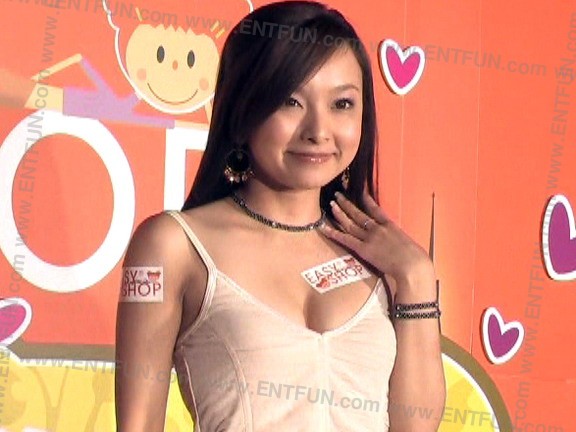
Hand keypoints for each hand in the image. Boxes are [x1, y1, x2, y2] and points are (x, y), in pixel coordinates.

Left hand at [318, 190, 435, 290]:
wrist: (413, 266)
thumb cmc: (416, 259)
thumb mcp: (409, 244)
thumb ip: (399, 241)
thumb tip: (398, 244)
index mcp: (391, 226)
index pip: (376, 209)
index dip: (367, 200)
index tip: (360, 192)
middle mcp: (378, 228)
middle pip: (359, 213)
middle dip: (347, 203)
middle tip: (338, 194)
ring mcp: (369, 238)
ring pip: (350, 223)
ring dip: (339, 213)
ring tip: (331, 204)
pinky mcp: (363, 249)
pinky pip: (345, 239)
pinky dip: (334, 233)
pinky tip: (325, 228)